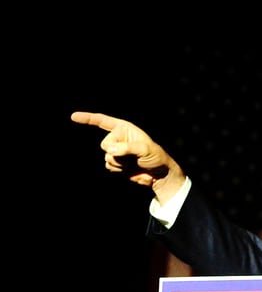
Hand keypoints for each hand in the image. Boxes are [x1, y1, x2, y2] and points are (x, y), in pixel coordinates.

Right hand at [71, 111, 185, 204]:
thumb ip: (127, 148)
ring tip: (132, 162)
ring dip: (118, 163)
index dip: (87, 118)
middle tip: (131, 156)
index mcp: (125, 128)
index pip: (103, 121)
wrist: (158, 174)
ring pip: (106, 157)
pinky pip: (109, 166)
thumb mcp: (145, 149)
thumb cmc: (156, 157)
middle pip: (104, 144)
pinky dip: (118, 169)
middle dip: (116, 152)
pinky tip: (128, 169)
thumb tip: (110, 150)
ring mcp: (116, 151)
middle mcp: (118, 138)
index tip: (73, 116)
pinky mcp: (116, 163)